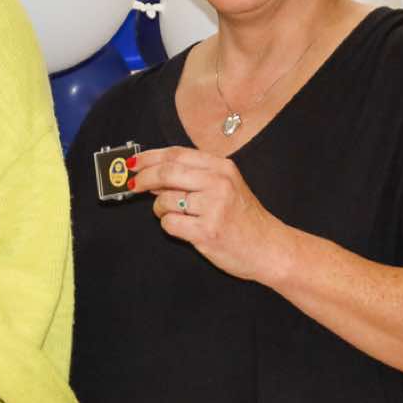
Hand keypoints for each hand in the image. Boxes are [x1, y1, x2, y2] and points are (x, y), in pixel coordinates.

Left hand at [130, 146, 293, 282]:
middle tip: (133, 185)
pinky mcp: (207, 231)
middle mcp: (218, 183)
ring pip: (165, 200)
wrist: (270, 248)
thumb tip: (151, 173)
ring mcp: (214, 207)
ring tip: (174, 214)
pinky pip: (170, 223)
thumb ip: (192, 176)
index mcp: (222, 167)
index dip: (149, 157)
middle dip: (143, 179)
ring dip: (160, 208)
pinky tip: (184, 228)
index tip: (133, 162)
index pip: (176, 154)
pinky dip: (169, 226)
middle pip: (166, 173)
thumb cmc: (243, 218)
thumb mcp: (225, 186)